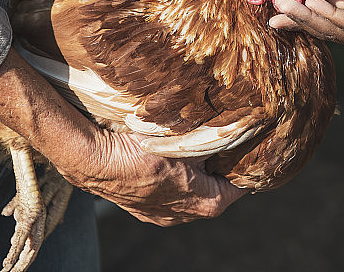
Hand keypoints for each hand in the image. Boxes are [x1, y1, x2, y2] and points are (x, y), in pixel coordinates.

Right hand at [59, 129, 245, 225]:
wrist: (94, 159)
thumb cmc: (142, 150)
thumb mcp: (189, 140)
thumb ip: (215, 138)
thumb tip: (237, 128)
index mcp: (207, 203)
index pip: (241, 185)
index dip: (245, 164)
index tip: (249, 147)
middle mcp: (184, 215)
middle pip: (215, 188)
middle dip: (219, 166)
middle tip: (223, 140)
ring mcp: (160, 214)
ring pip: (190, 190)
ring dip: (194, 171)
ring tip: (194, 145)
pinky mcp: (141, 208)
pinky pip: (167, 191)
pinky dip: (172, 175)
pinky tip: (167, 156)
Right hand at [270, 0, 343, 54]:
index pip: (322, 18)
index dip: (299, 14)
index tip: (276, 6)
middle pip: (322, 27)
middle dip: (297, 17)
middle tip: (273, 7)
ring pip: (333, 29)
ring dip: (308, 18)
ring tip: (286, 6)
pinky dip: (335, 17)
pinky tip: (317, 7)